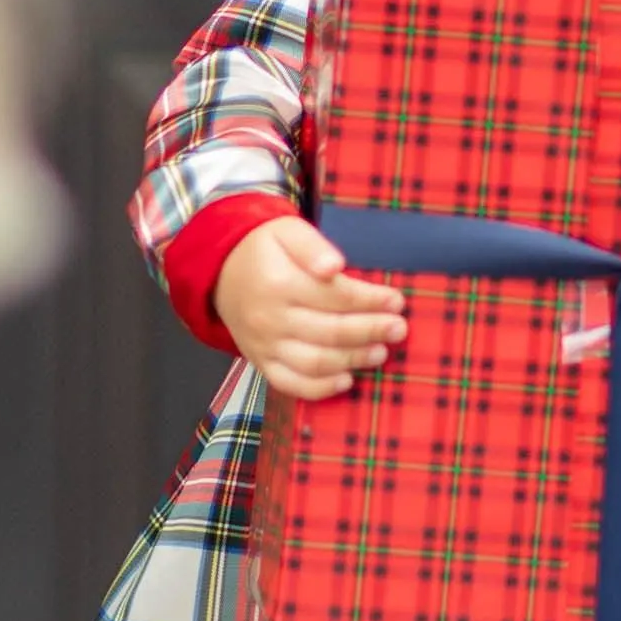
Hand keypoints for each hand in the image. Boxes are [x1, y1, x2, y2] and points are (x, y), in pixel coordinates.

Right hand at [214, 217, 407, 400]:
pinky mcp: (260, 362)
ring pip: (316, 362)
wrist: (220, 269)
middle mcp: (270, 318)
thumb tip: (334, 266)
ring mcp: (264, 345)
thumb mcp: (287, 231)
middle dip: (371, 331)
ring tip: (381, 352)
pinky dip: (319, 388)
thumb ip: (312, 246)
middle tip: (399, 328)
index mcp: (279, 283)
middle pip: (330, 332)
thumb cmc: (264, 249)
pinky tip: (347, 380)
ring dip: (353, 360)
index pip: (335, 296)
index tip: (397, 300)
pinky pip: (290, 384)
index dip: (371, 300)